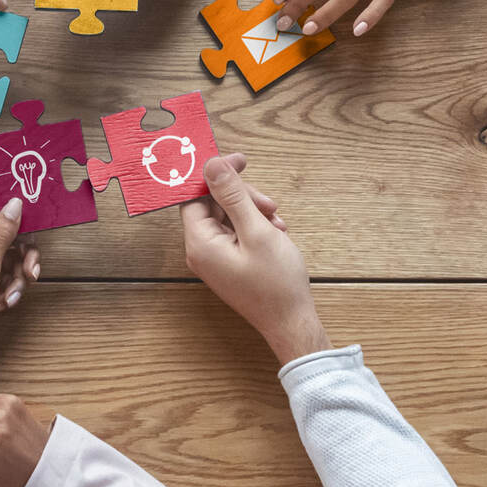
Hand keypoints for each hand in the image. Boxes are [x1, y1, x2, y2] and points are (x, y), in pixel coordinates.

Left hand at [0, 198, 39, 370]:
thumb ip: (2, 234)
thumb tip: (14, 203)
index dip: (16, 209)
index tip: (36, 219)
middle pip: (12, 234)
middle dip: (24, 255)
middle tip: (28, 271)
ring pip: (15, 257)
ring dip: (19, 277)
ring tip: (11, 294)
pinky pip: (11, 275)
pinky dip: (12, 288)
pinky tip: (5, 302)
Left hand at [181, 156, 329, 365]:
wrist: (292, 324)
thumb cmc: (276, 283)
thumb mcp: (256, 230)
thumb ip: (232, 195)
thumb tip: (211, 164)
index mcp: (199, 243)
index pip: (194, 195)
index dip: (216, 176)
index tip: (240, 162)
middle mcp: (200, 250)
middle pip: (212, 204)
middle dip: (242, 197)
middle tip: (270, 204)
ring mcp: (214, 258)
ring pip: (227, 217)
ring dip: (253, 212)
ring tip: (278, 223)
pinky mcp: (228, 263)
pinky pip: (235, 233)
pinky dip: (255, 227)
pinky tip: (276, 233)